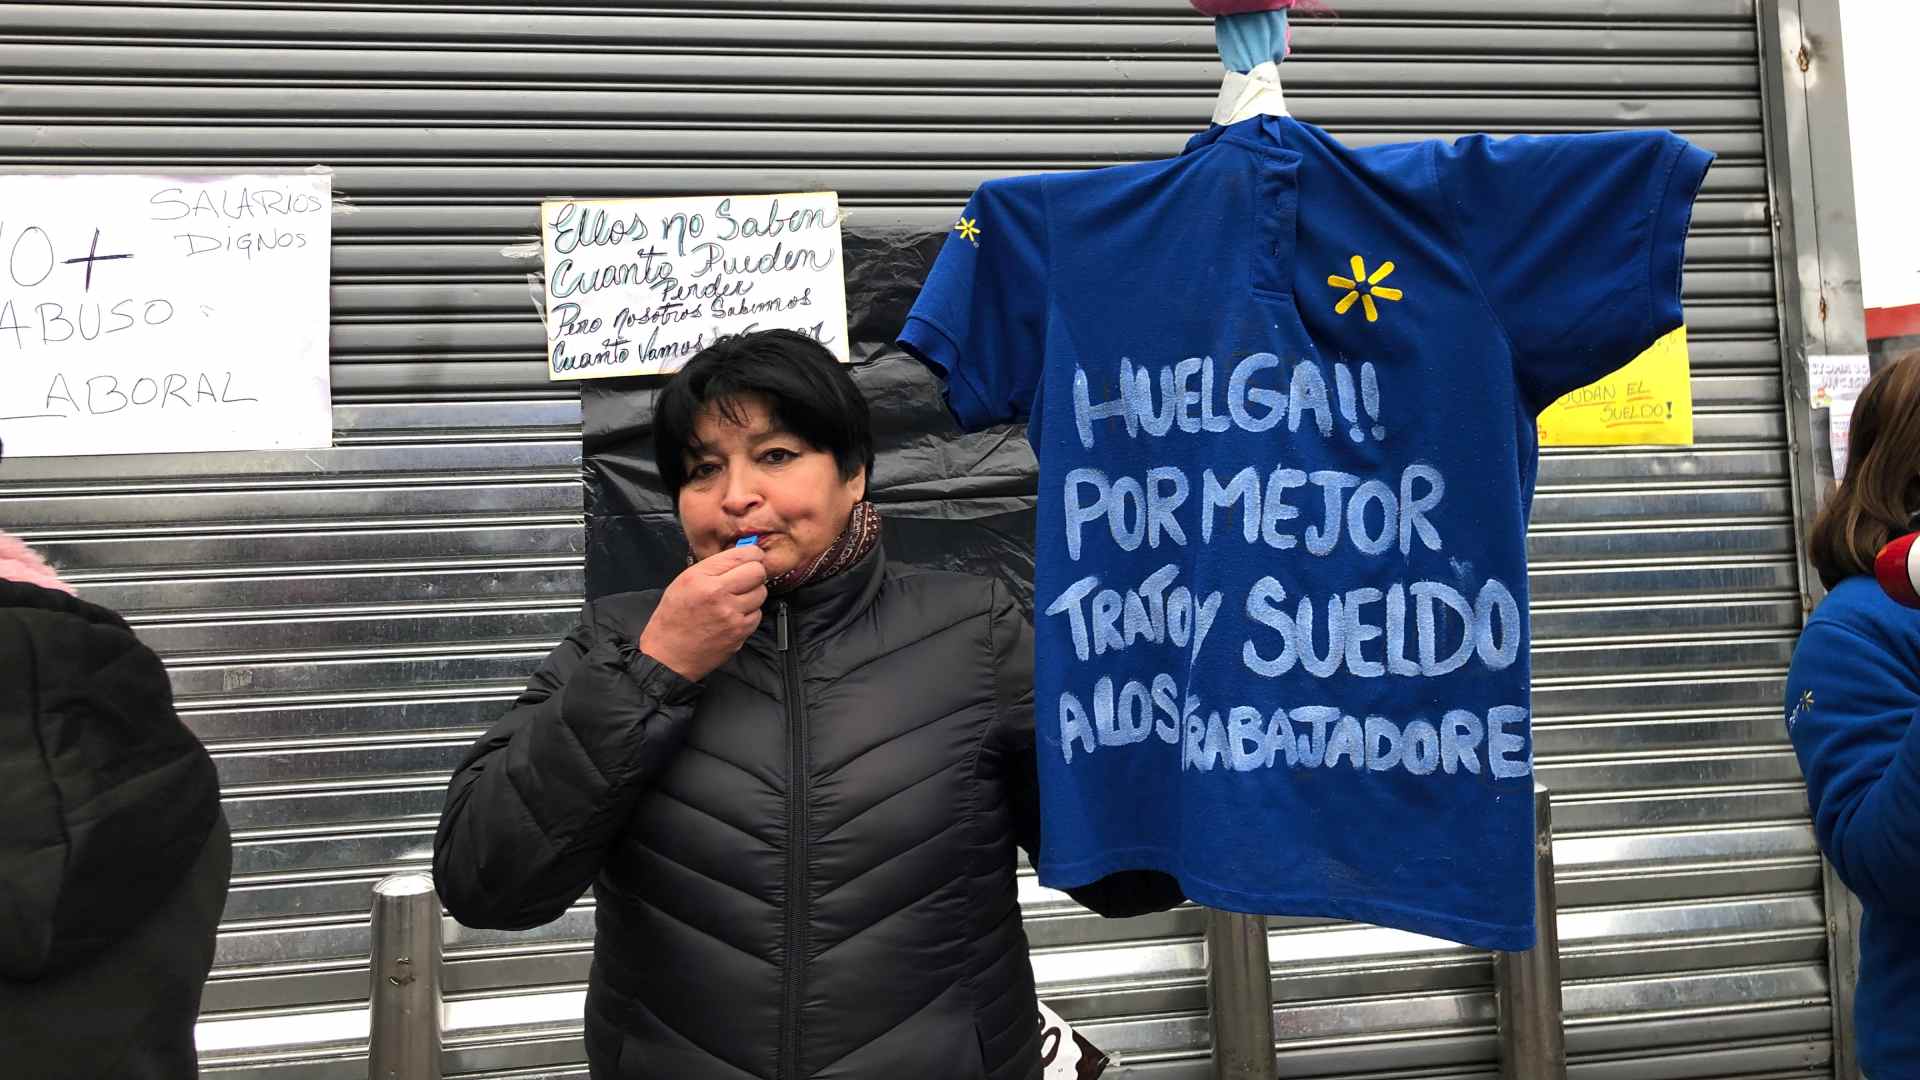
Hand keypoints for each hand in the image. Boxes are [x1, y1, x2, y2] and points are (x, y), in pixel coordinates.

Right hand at [638, 544, 768, 681]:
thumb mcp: (683, 583)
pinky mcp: (739, 632)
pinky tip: (734, 616)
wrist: (668, 656)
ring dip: (753, 594)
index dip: (752, 554)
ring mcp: (731, 614)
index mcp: (700, 577)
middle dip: (755, 573)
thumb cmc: (672, 619)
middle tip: (746, 578)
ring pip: (761, 593)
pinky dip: (750, 613)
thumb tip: (740, 556)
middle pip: (757, 572)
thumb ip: (712, 568)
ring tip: (736, 599)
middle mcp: (717, 593)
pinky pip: (757, 614)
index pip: (741, 555)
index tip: (753, 557)